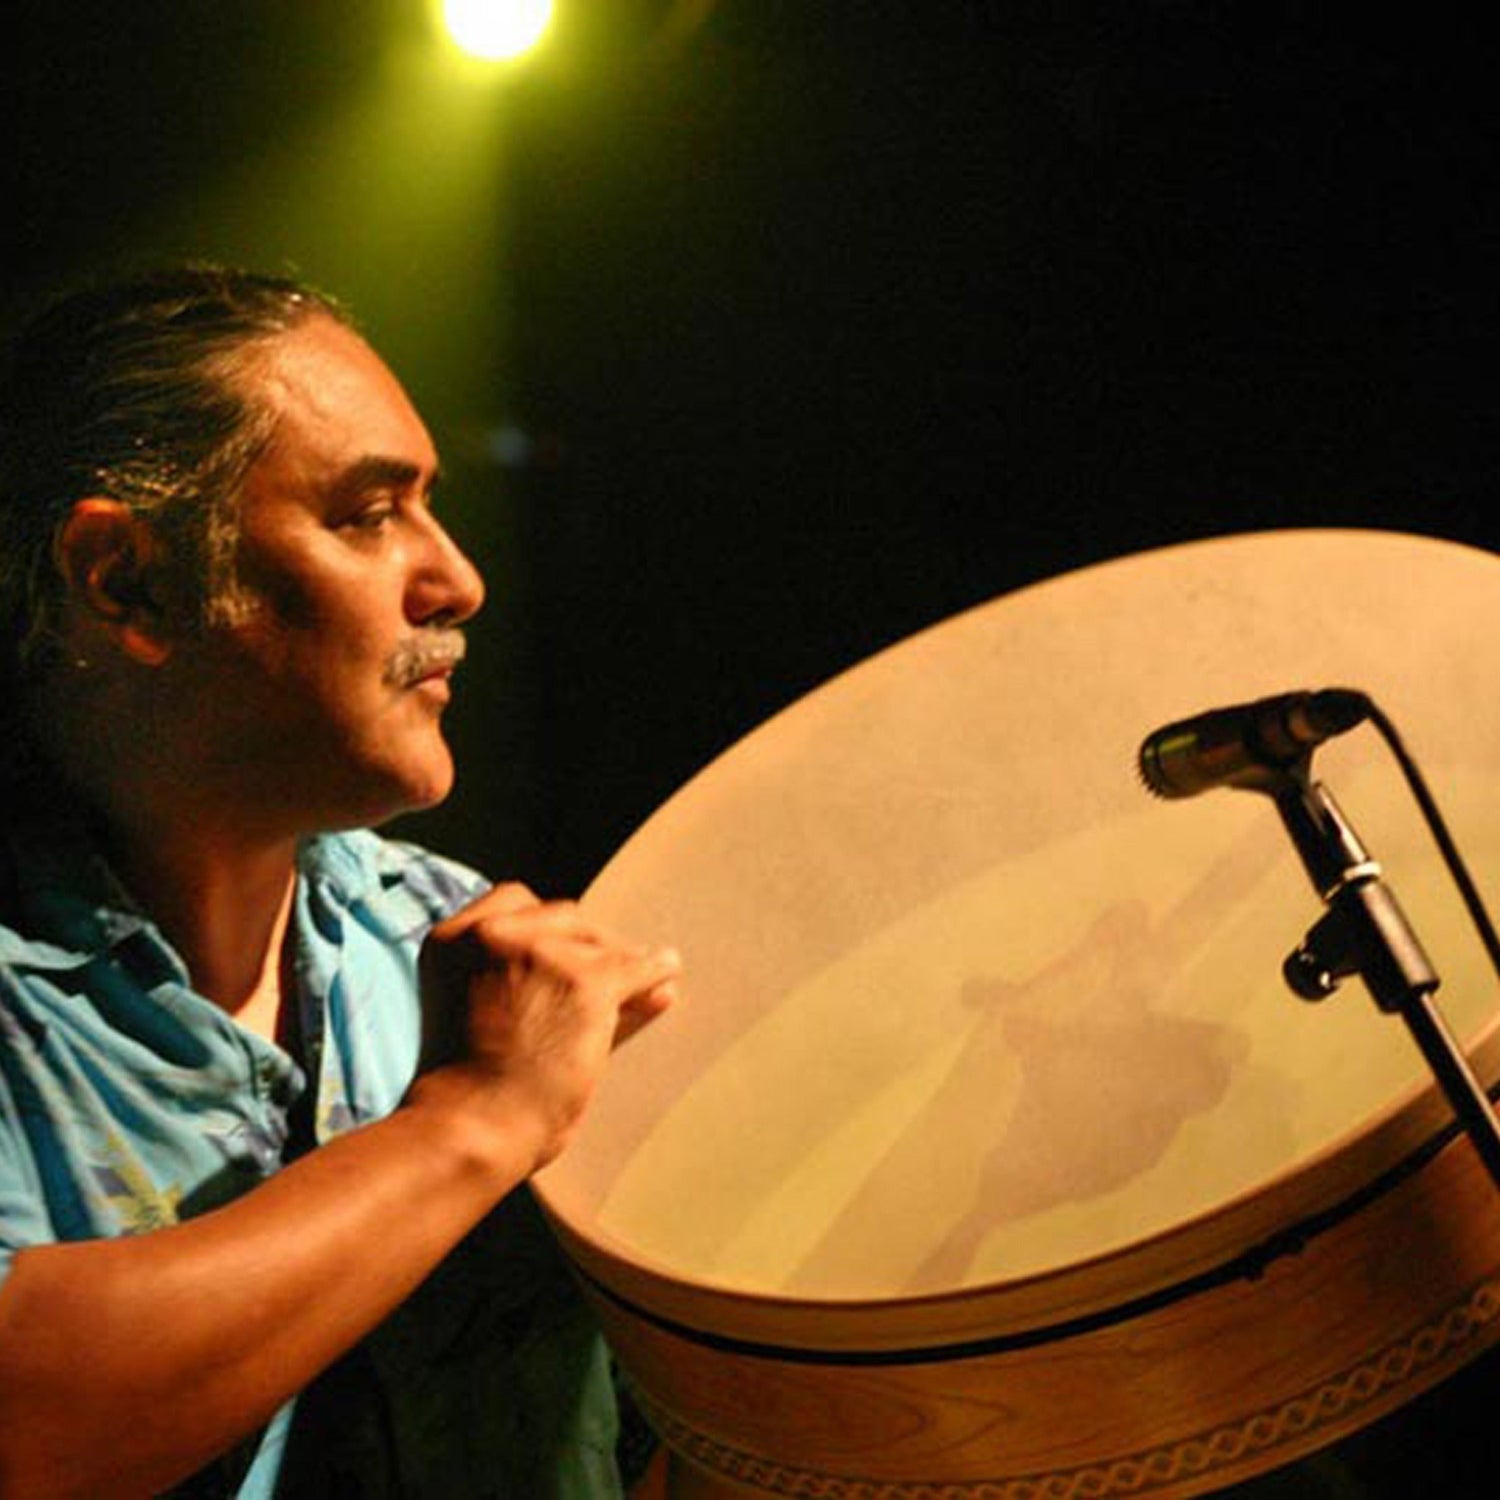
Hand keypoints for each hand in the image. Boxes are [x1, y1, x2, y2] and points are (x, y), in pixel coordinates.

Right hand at [417, 883, 680, 1170]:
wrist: (473, 1126)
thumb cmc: (475, 1091)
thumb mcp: (486, 1015)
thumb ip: (541, 980)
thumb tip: (623, 959)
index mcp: (452, 938)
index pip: (514, 901)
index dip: (547, 925)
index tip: (566, 946)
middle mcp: (493, 932)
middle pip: (563, 917)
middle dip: (588, 944)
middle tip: (612, 969)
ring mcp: (541, 951)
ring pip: (599, 945)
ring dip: (619, 966)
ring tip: (649, 980)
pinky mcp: (584, 979)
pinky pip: (634, 969)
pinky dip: (653, 973)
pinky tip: (668, 975)